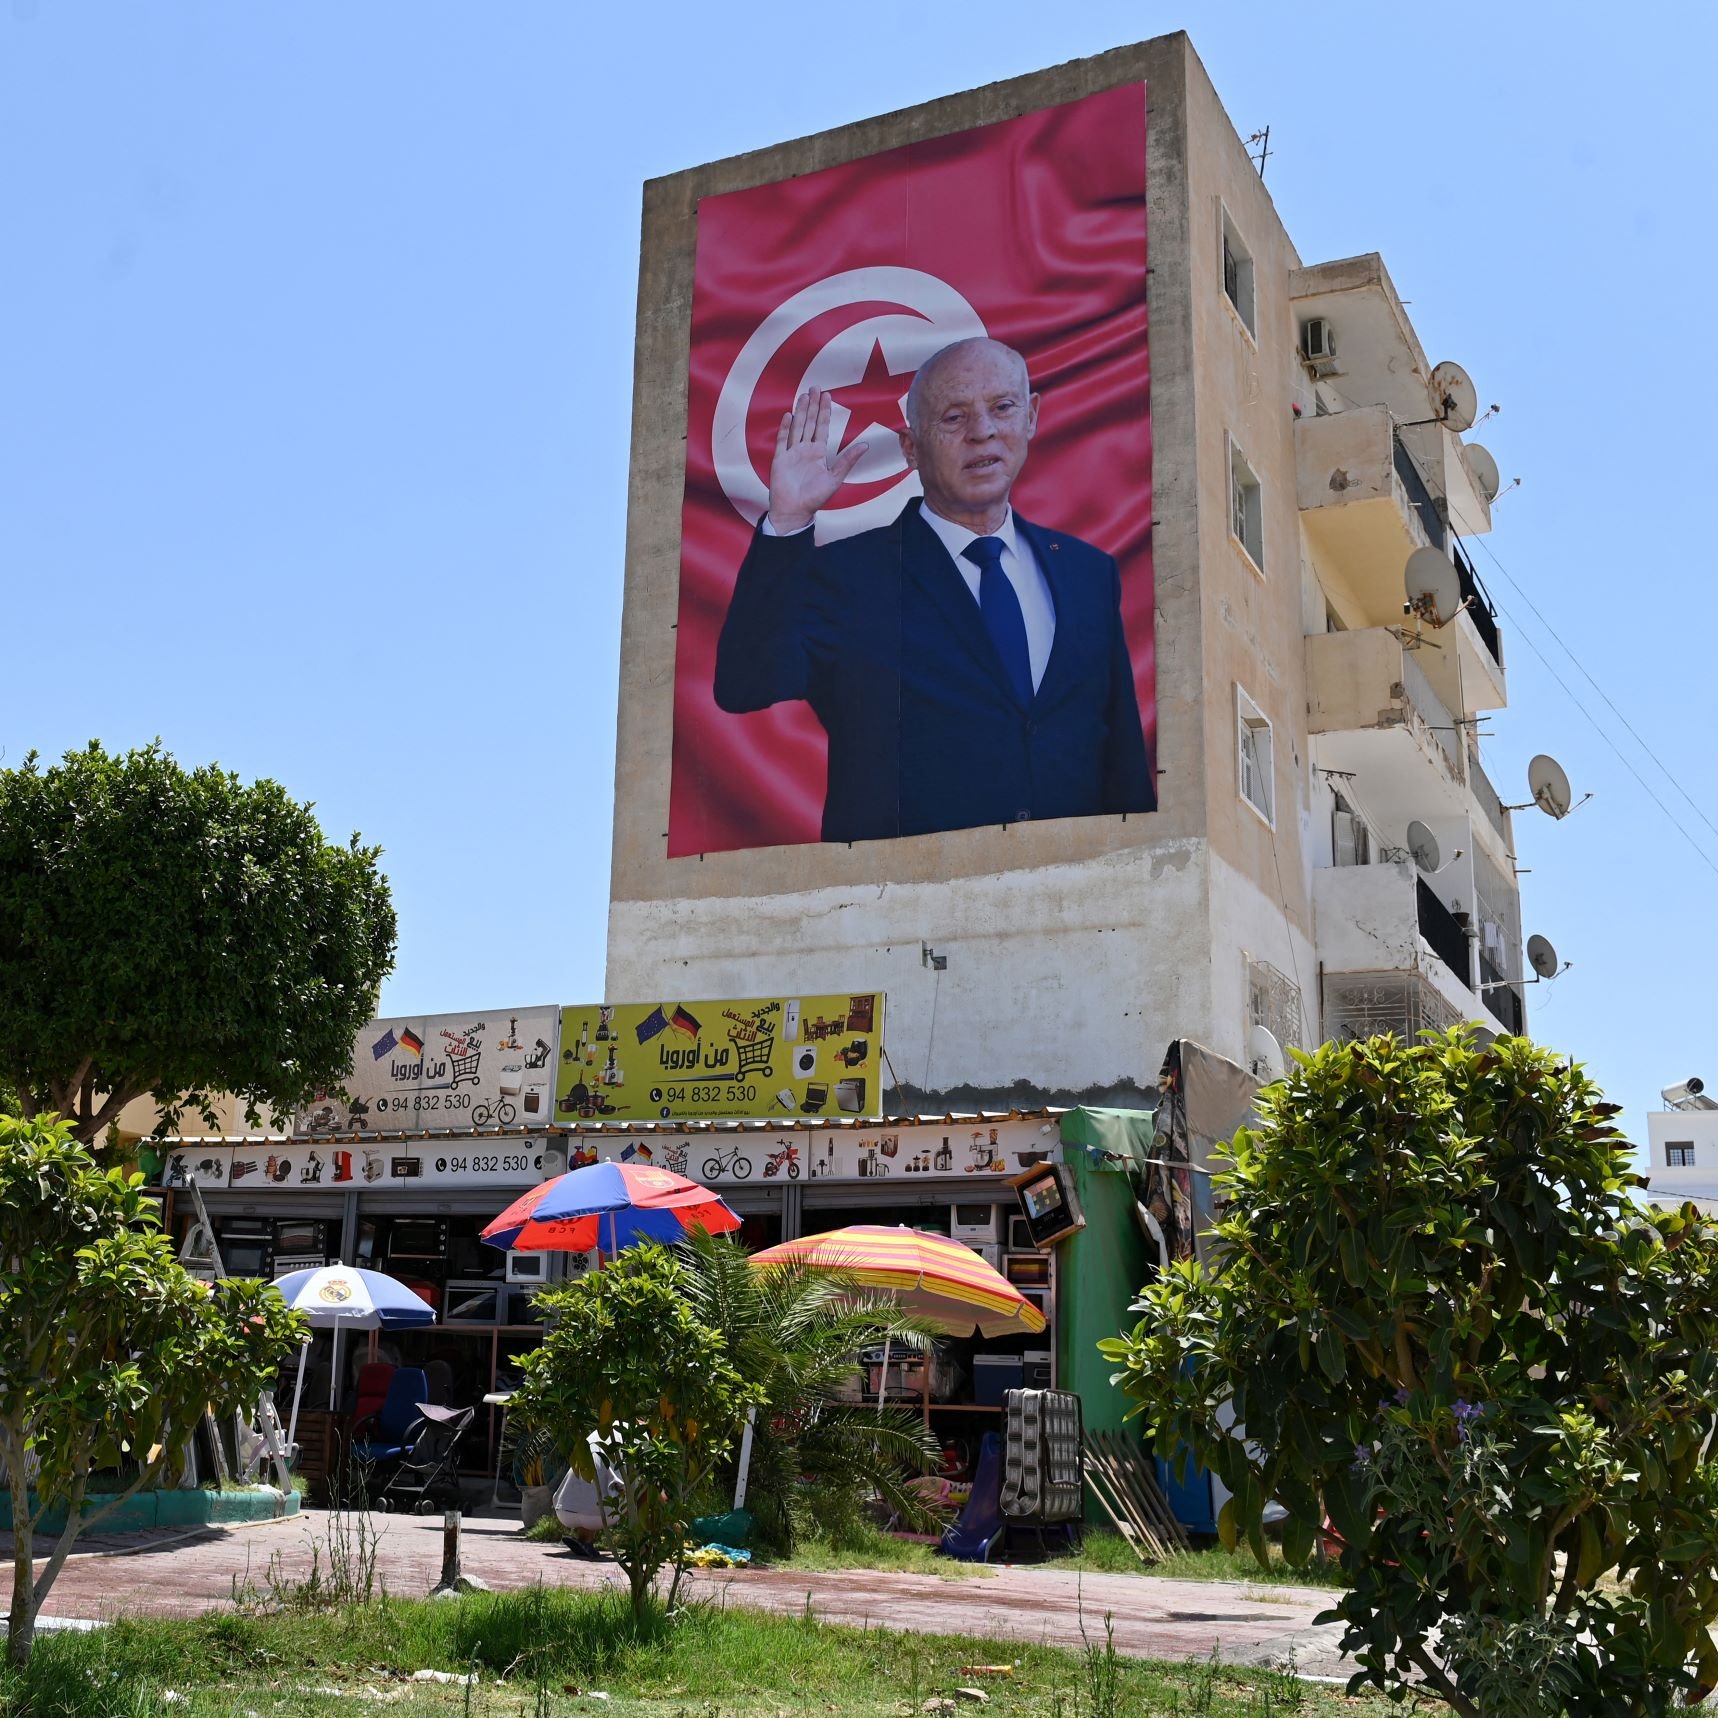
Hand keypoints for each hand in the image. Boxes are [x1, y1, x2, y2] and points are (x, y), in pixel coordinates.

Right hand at [766, 389, 866, 533]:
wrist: (795, 511)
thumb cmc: (815, 498)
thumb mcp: (835, 478)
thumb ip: (848, 460)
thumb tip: (866, 445)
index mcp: (818, 453)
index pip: (822, 427)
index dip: (825, 411)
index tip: (827, 395)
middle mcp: (805, 450)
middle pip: (809, 423)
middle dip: (812, 405)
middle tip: (815, 387)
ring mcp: (791, 453)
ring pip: (797, 427)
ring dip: (800, 412)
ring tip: (803, 396)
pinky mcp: (780, 459)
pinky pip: (782, 440)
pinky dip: (785, 428)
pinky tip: (788, 415)